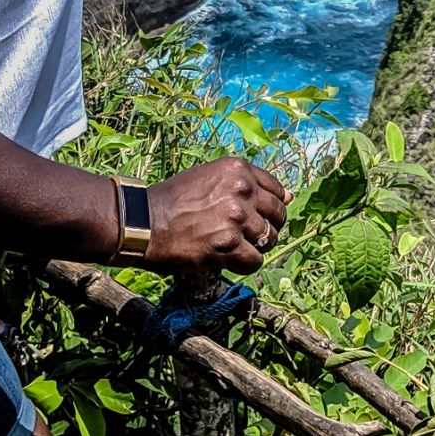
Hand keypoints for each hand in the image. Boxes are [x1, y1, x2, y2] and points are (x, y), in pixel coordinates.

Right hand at [142, 158, 290, 274]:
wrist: (144, 222)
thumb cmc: (175, 200)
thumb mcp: (211, 178)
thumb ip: (248, 184)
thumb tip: (290, 195)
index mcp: (238, 170)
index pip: (276, 190)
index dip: (271, 206)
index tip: (260, 216)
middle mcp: (242, 190)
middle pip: (277, 215)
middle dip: (267, 228)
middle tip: (247, 236)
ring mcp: (236, 218)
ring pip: (268, 239)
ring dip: (255, 247)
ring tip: (235, 248)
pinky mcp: (228, 245)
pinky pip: (255, 261)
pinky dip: (244, 265)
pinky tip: (229, 261)